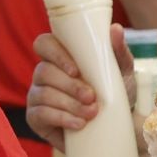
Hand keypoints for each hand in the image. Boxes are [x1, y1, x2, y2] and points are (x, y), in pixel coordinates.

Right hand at [26, 23, 136, 152]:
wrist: (113, 128)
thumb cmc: (114, 94)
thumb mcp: (121, 72)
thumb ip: (117, 51)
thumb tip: (116, 29)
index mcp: (60, 56)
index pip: (44, 44)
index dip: (55, 54)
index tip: (76, 70)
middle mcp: (44, 73)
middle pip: (44, 71)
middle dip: (70, 86)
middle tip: (91, 97)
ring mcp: (37, 95)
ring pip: (44, 94)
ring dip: (69, 104)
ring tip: (91, 113)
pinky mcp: (36, 117)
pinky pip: (40, 114)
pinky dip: (62, 118)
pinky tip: (79, 124)